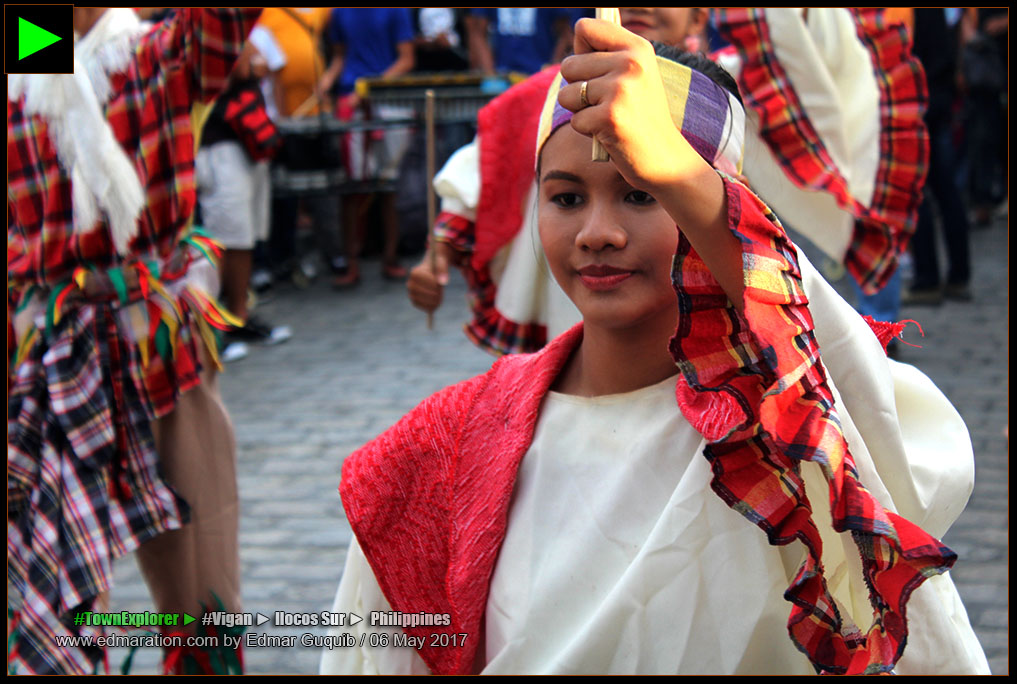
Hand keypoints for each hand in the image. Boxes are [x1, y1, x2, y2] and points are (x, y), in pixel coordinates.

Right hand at [407, 242, 460, 312]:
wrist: (433, 270)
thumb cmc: (437, 265)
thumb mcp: (441, 262)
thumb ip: (442, 269)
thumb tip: (443, 283)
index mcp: (415, 272)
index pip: (420, 280)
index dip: (431, 284)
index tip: (440, 286)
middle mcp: (410, 283)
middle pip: (418, 291)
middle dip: (431, 293)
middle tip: (440, 294)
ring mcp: (411, 292)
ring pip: (418, 299)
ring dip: (430, 301)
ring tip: (439, 299)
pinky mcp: (414, 300)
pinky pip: (419, 305)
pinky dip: (427, 306)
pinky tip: (436, 304)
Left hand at [557, 19, 708, 195]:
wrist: (665, 158)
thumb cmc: (642, 117)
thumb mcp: (634, 76)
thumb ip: (608, 53)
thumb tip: (578, 31)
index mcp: (638, 48)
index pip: (585, 28)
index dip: (581, 51)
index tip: (596, 68)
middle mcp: (630, 63)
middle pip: (568, 65)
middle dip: (578, 88)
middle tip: (606, 103)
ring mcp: (620, 90)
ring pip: (567, 94)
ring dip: (581, 111)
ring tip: (608, 117)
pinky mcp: (609, 118)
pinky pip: (575, 120)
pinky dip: (587, 131)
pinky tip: (610, 133)